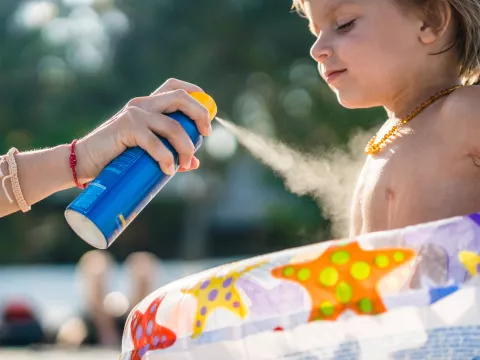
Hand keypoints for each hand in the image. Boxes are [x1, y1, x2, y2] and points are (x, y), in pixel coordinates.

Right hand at [75, 78, 211, 181]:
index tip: (208, 116)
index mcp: (148, 105)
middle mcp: (143, 104)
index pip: (174, 86)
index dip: (196, 95)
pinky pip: (154, 141)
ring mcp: (134, 114)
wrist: (84, 162)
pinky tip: (169, 169)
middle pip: (180, 98)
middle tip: (206, 135)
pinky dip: (166, 157)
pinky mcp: (126, 127)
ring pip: (173, 126)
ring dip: (186, 147)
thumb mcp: (147, 152)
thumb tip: (194, 163)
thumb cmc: (117, 157)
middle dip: (199, 115)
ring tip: (186, 164)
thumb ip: (170, 152)